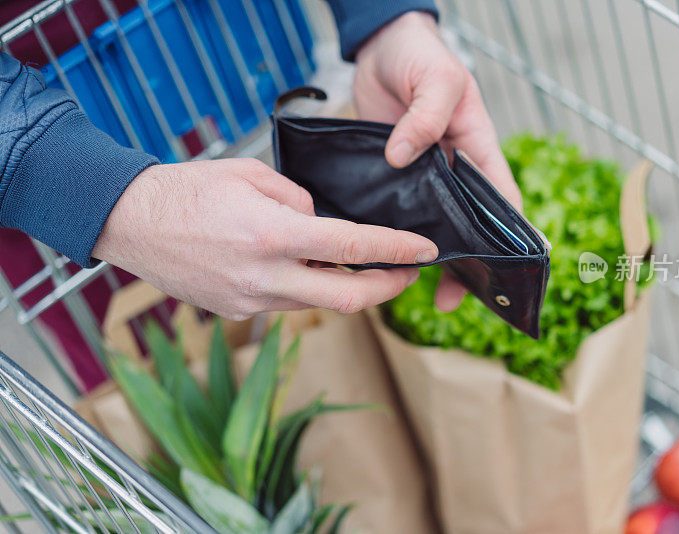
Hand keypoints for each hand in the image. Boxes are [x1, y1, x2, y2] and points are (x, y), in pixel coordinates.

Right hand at [93, 159, 437, 319]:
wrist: (131, 222)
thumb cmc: (188, 190)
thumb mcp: (251, 175)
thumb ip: (298, 198)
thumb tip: (322, 221)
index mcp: (271, 234)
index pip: (353, 246)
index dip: (396, 251)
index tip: (425, 251)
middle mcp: (265, 276)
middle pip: (348, 298)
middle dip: (388, 288)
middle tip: (409, 273)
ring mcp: (250, 301)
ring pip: (319, 304)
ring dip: (348, 287)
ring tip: (363, 265)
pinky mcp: (237, 312)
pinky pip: (288, 305)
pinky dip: (309, 289)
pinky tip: (309, 270)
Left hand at [354, 11, 521, 311]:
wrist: (379, 47)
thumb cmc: (421, 55)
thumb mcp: (437, 78)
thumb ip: (426, 115)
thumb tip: (402, 158)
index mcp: (477, 148)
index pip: (501, 201)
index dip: (507, 238)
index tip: (502, 272)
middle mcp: (453, 169)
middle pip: (467, 225)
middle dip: (465, 263)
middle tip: (450, 300)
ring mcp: (422, 175)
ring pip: (432, 224)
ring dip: (428, 255)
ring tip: (416, 288)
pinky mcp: (391, 175)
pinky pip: (396, 210)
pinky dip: (392, 233)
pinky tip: (382, 256)